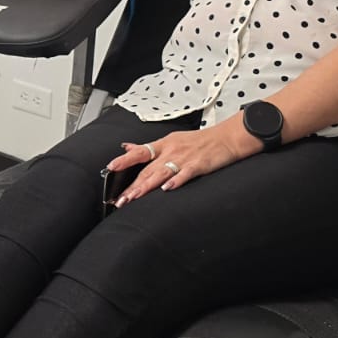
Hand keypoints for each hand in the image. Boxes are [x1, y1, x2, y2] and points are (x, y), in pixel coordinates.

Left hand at [104, 124, 252, 204]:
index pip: (140, 152)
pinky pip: (185, 174)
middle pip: (147, 169)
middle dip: (132, 186)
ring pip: (161, 173)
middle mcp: (171, 151)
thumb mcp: (172, 139)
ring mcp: (184, 158)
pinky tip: (166, 189)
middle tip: (120, 199)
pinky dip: (175, 181)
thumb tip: (127, 147)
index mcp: (164, 145)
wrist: (227, 138)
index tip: (110, 168)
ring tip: (134, 198)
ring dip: (146, 187)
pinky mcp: (198, 165)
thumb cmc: (200, 141)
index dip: (124, 160)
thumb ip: (149, 147)